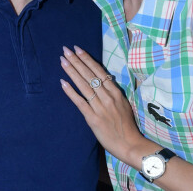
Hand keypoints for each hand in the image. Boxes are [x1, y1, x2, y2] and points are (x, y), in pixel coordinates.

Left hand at [60, 45, 146, 164]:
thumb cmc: (126, 124)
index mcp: (115, 91)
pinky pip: (80, 102)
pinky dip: (71, 92)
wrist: (129, 144)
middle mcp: (107, 96)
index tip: (77, 49)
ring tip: (63, 61)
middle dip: (76, 61)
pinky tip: (63, 82)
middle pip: (89, 75)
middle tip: (66, 50)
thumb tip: (102, 79)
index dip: (87, 59)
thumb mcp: (123, 103)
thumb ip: (112, 91)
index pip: (98, 71)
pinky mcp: (93, 118)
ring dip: (72, 72)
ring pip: (83, 85)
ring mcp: (100, 107)